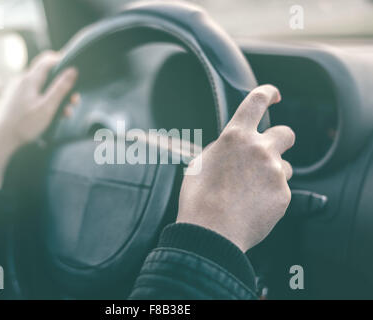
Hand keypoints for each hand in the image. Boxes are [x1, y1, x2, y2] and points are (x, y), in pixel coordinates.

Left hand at [0, 51, 78, 189]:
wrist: (1, 140)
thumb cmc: (24, 124)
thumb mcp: (47, 107)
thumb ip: (61, 88)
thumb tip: (72, 70)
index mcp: (29, 79)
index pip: (48, 59)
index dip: (62, 60)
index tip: (74, 70)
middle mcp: (21, 81)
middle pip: (46, 75)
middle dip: (62, 86)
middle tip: (73, 100)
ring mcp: (17, 90)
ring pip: (41, 87)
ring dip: (55, 97)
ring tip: (64, 113)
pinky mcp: (15, 100)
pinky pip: (34, 95)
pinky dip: (45, 102)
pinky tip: (50, 116)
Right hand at [177, 85, 294, 251]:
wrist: (211, 232)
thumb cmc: (199, 199)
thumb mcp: (200, 164)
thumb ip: (221, 149)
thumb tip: (231, 147)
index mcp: (235, 137)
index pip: (256, 102)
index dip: (267, 93)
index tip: (273, 95)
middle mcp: (259, 150)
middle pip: (286, 133)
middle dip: (279, 140)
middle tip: (267, 153)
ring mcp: (275, 173)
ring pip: (284, 166)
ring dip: (273, 173)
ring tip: (251, 191)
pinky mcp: (283, 195)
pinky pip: (281, 190)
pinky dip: (270, 195)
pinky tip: (252, 206)